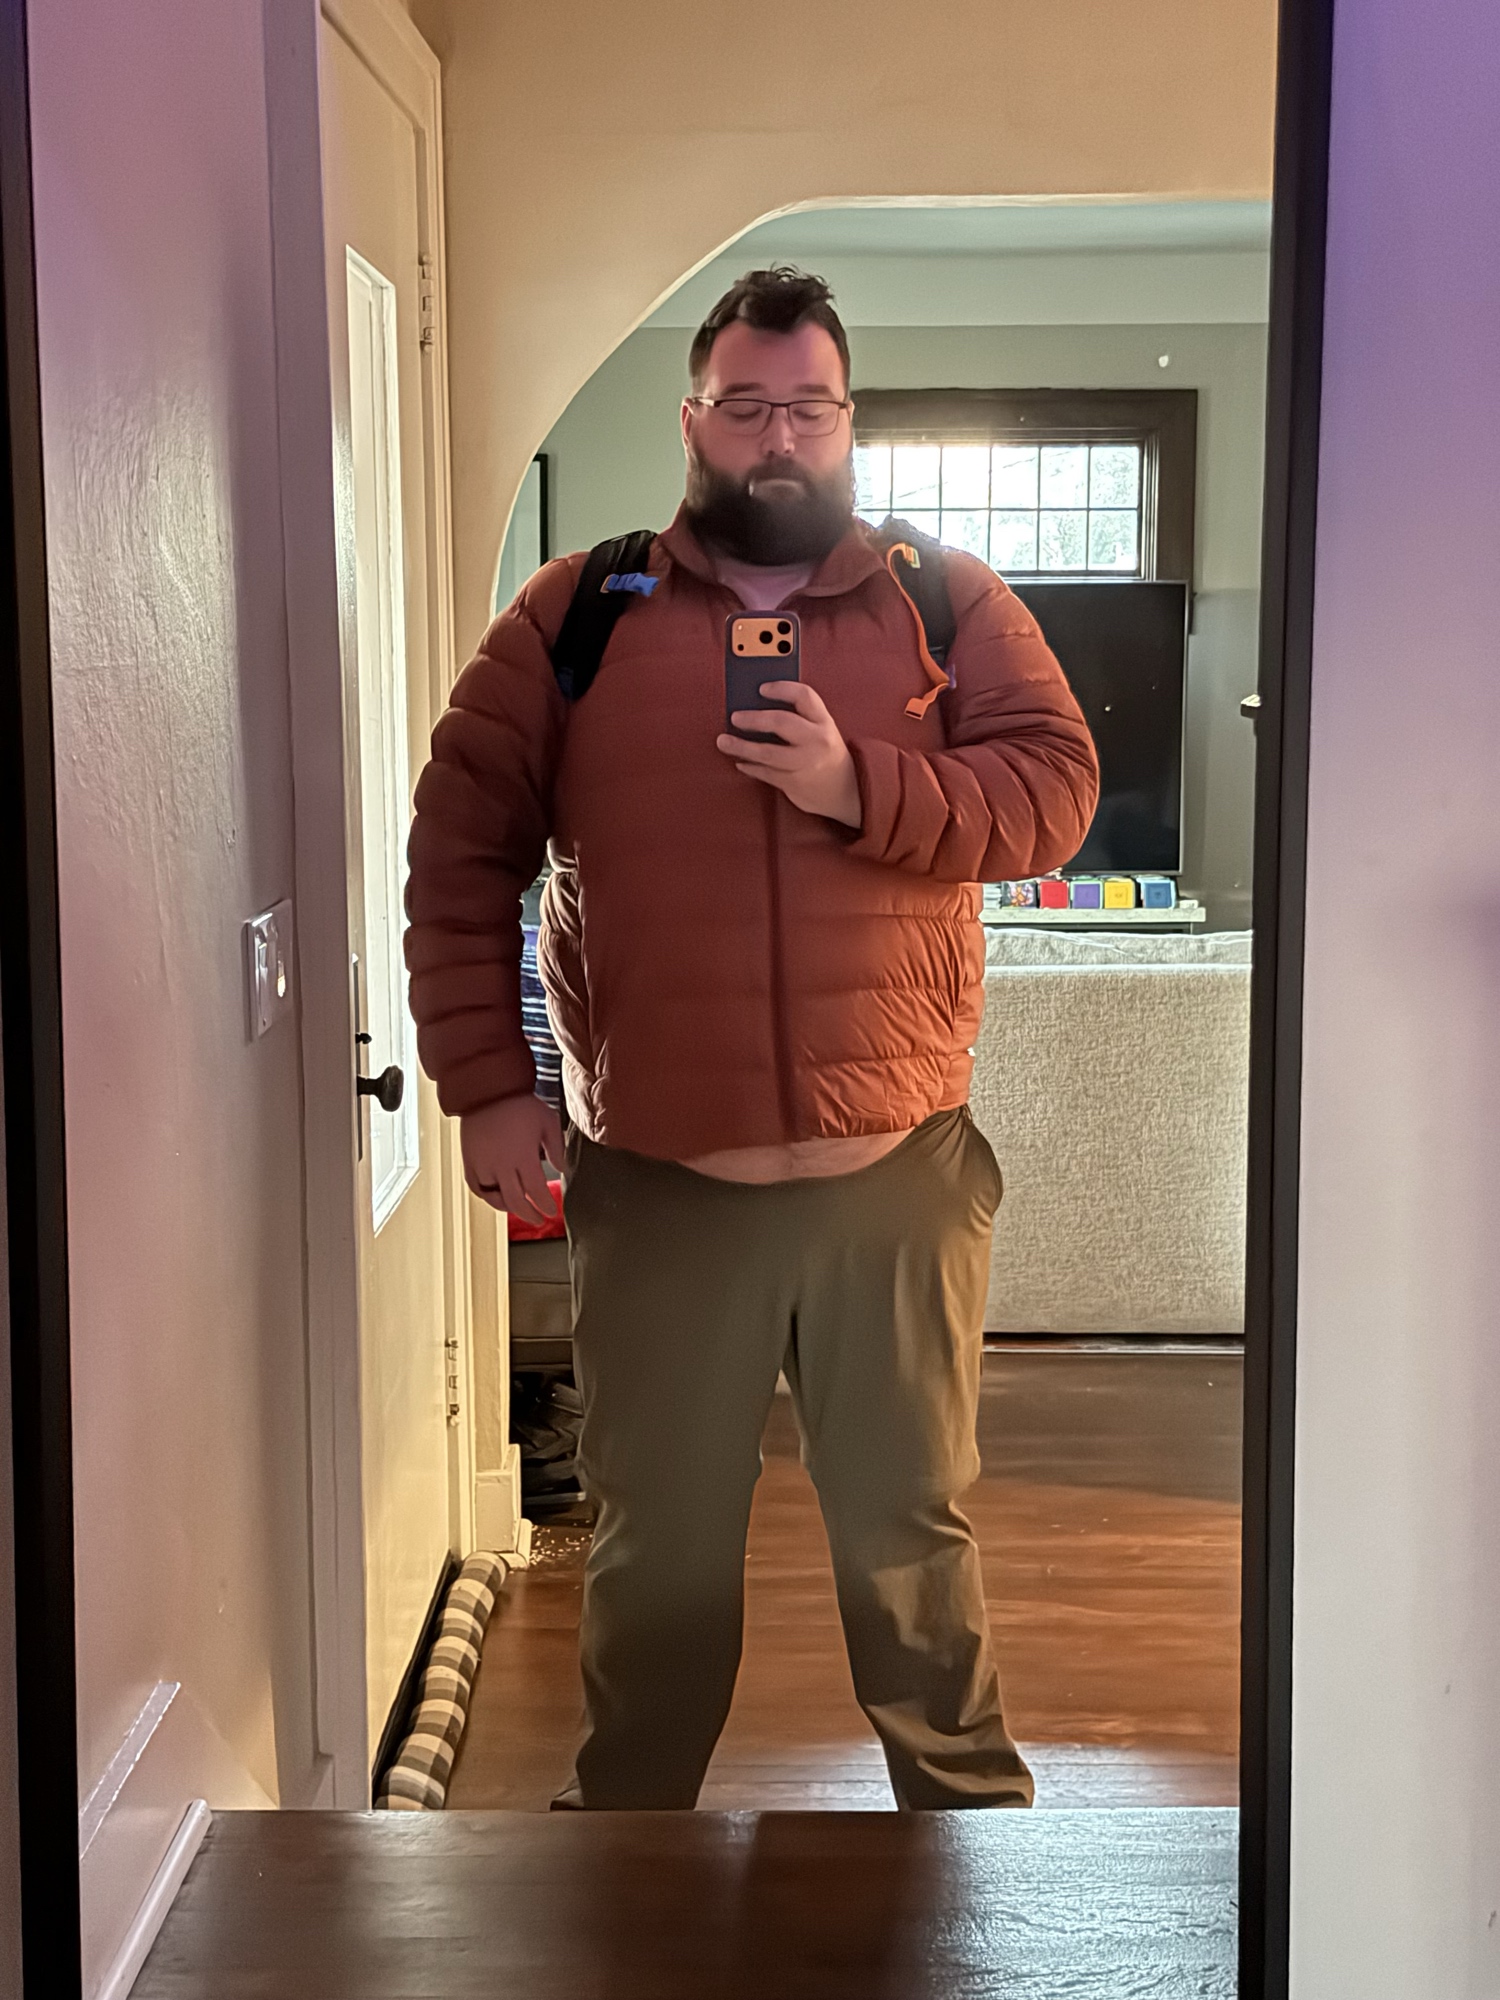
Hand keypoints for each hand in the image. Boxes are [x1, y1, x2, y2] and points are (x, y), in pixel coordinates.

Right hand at [460, 1092, 563, 1218]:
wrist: (488, 1090)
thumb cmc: (520, 1104)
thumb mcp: (548, 1121)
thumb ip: (556, 1147)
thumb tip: (561, 1169)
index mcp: (523, 1157)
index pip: (536, 1191)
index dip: (546, 1205)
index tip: (552, 1210)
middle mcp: (501, 1165)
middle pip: (516, 1202)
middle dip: (530, 1214)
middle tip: (539, 1219)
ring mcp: (482, 1165)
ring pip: (494, 1198)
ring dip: (509, 1207)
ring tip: (519, 1209)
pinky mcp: (469, 1161)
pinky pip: (476, 1188)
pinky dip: (487, 1196)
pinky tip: (496, 1197)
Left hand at [715, 681, 861, 827]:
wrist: (847, 790)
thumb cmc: (825, 754)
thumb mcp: (820, 730)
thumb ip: (798, 716)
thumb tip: (755, 704)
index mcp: (823, 721)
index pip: (804, 696)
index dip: (781, 688)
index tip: (761, 688)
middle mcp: (817, 740)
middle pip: (781, 722)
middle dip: (753, 719)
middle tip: (735, 717)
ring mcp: (806, 763)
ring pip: (767, 752)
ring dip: (741, 746)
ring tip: (724, 741)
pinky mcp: (795, 783)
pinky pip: (766, 773)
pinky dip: (750, 767)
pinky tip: (740, 762)